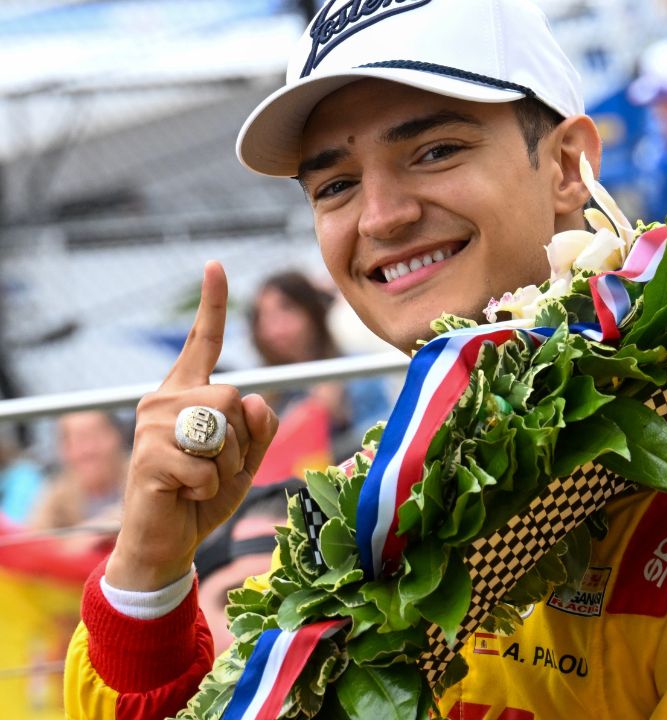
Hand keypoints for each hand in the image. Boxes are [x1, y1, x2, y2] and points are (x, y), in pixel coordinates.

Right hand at [105, 262, 278, 590]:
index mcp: (187, 394)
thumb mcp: (245, 458)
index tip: (215, 264)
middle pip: (233, 394)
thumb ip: (259, 426)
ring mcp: (151, 428)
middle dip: (241, 438)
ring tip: (199, 481)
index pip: (205, 343)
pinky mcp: (149, 459)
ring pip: (222, 429)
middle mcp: (164, 401)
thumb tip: (255, 399)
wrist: (167, 540)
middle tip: (217, 467)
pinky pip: (208, 467)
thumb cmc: (204, 495)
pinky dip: (209, 488)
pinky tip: (185, 495)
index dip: (212, 305)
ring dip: (227, 465)